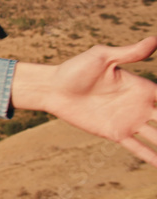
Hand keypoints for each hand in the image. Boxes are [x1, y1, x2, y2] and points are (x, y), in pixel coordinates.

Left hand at [39, 37, 156, 165]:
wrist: (53, 88)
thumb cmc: (75, 69)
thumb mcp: (102, 57)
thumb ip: (129, 52)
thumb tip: (155, 40)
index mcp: (141, 87)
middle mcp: (140, 106)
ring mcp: (129, 121)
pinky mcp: (116, 134)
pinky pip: (139, 148)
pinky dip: (153, 158)